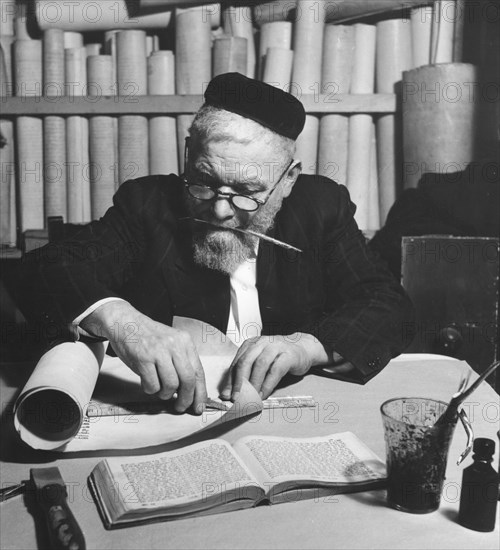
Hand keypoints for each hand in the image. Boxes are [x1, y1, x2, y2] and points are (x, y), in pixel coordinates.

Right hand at [81, 301, 206, 413]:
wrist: (125, 322)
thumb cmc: (148, 337)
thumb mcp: (171, 343)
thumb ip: (181, 362)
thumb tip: (190, 391)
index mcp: (185, 341)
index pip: (198, 371)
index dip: (200, 392)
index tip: (199, 407)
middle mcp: (174, 345)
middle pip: (188, 380)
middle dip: (186, 399)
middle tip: (180, 407)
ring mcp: (159, 351)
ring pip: (171, 385)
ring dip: (165, 394)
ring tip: (160, 390)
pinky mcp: (143, 358)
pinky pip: (152, 385)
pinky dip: (150, 390)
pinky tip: (147, 383)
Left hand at [221, 333, 328, 399]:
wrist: (303, 349)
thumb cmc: (279, 358)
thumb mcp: (261, 361)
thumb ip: (248, 373)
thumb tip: (232, 392)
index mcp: (251, 344)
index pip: (237, 362)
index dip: (230, 380)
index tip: (226, 395)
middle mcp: (262, 342)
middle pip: (246, 361)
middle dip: (239, 381)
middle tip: (236, 397)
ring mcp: (276, 346)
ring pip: (260, 365)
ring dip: (253, 384)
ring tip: (250, 398)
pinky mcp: (288, 354)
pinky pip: (276, 370)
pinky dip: (268, 384)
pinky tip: (264, 394)